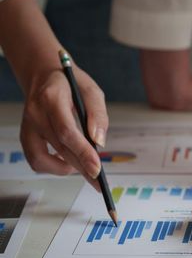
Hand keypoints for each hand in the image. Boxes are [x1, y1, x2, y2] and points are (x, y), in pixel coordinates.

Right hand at [20, 66, 106, 188]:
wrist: (43, 75)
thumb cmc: (70, 83)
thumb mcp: (91, 90)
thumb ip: (98, 114)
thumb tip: (100, 142)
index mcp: (52, 99)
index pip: (67, 132)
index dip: (83, 152)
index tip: (98, 168)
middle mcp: (35, 114)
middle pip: (59, 148)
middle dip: (81, 167)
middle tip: (98, 182)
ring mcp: (27, 126)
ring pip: (43, 158)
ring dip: (66, 169)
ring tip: (85, 169)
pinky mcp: (25, 135)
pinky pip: (35, 159)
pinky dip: (52, 166)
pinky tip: (69, 164)